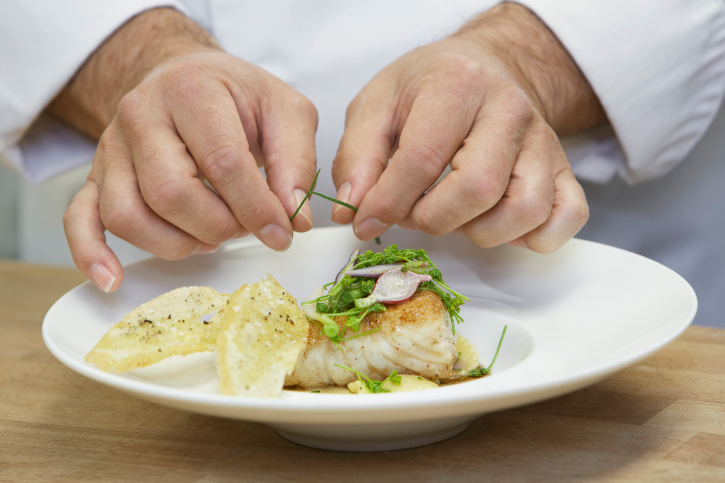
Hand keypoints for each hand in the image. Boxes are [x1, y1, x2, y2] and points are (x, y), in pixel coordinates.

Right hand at [49, 9, 316, 291]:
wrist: (187, 77)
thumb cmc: (239, 97)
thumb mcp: (285, 110)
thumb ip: (296, 160)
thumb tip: (294, 217)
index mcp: (192, 92)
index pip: (223, 163)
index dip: (257, 208)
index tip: (282, 233)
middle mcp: (141, 116)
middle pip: (172, 194)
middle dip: (219, 227)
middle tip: (244, 227)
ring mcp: (111, 149)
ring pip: (128, 215)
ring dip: (177, 243)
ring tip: (211, 236)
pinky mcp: (97, 176)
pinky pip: (80, 219)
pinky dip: (91, 254)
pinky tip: (113, 279)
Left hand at [331, 3, 604, 251]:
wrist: (483, 68)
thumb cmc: (427, 89)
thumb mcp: (376, 106)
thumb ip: (357, 157)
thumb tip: (353, 209)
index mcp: (458, 85)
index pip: (422, 160)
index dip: (387, 203)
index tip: (366, 222)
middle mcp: (510, 110)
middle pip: (476, 189)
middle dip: (433, 219)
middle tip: (414, 213)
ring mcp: (544, 142)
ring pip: (525, 211)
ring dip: (479, 232)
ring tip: (455, 215)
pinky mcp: (565, 169)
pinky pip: (565, 218)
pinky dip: (533, 237)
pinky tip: (498, 223)